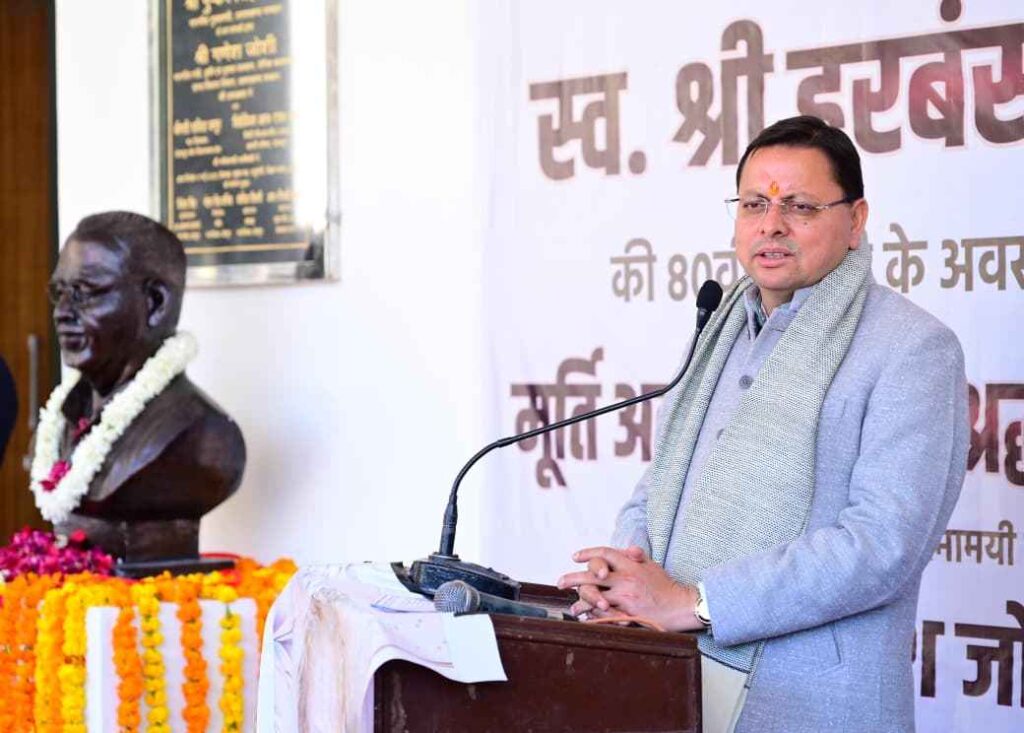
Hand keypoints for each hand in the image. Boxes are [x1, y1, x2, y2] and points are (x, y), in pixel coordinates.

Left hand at [557, 545, 702, 631]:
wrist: (680, 605)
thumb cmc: (665, 585)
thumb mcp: (652, 565)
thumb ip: (636, 556)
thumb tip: (628, 548)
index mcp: (630, 565)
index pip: (605, 554)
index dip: (588, 553)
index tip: (575, 557)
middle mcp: (626, 579)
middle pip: (593, 576)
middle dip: (573, 578)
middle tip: (559, 582)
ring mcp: (626, 597)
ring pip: (596, 598)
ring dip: (581, 602)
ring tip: (573, 607)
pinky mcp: (629, 614)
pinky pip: (606, 616)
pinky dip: (595, 617)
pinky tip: (587, 619)